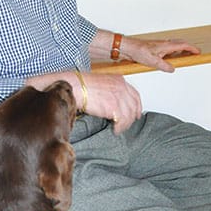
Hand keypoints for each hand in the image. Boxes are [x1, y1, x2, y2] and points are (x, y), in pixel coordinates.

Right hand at [26, 71, 141, 133]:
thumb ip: (110, 89)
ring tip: (118, 128)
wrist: (73, 86)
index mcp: (119, 80)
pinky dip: (119, 128)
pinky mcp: (114, 106)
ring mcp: (119, 97)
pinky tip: (115, 130)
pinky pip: (122, 121)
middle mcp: (121, 87)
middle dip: (132, 116)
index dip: (137, 105)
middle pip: (134, 105)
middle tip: (127, 124)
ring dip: (125, 124)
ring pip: (129, 115)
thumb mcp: (100, 82)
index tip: (136, 113)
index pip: (135, 94)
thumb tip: (112, 101)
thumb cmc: (81, 85)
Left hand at [121, 37, 199, 72]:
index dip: (192, 49)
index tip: (199, 52)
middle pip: (181, 44)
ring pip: (174, 46)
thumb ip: (164, 66)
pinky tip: (170, 58)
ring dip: (181, 50)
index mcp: (166, 45)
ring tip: (185, 56)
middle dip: (189, 48)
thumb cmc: (138, 51)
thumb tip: (172, 69)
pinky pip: (168, 49)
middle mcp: (164, 44)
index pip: (183, 45)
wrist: (127, 47)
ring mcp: (160, 45)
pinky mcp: (155, 48)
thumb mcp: (153, 61)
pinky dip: (173, 52)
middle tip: (194, 54)